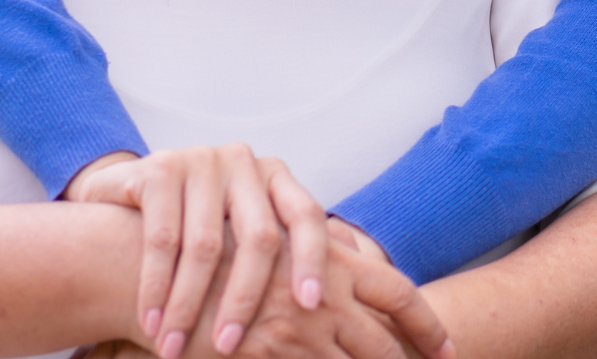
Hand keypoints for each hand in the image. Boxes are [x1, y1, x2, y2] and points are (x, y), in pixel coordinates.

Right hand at [65, 144, 329, 358]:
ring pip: (205, 245)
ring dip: (188, 306)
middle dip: (243, 300)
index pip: (306, 214)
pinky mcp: (161, 167)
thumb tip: (338, 290)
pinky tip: (150, 320)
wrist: (127, 204)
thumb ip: (287, 250)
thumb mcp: (243, 230)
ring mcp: (202, 160)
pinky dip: (156, 286)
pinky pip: (163, 237)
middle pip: (258, 236)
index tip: (311, 305)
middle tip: (226, 347)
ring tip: (174, 349)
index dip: (312, 258)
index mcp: (274, 177)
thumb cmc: (199, 229)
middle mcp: (243, 162)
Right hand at [219, 232, 452, 358]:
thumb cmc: (213, 255)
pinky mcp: (251, 345)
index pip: (395, 289)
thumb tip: (364, 282)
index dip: (428, 324)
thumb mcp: (275, 247)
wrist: (145, 259)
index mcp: (327, 252)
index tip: (451, 353)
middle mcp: (313, 282)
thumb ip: (319, 265)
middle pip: (380, 339)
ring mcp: (285, 318)